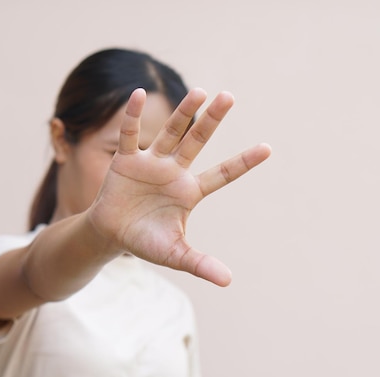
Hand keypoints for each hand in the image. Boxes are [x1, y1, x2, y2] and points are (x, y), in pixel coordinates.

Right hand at [87, 88, 270, 285]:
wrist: (111, 236)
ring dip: (183, 113)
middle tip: (229, 96)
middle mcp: (174, 171)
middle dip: (212, 120)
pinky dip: (131, 117)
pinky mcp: (126, 161)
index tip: (268, 149)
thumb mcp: (175, 254)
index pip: (222, 174)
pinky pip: (129, 135)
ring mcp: (151, 163)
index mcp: (190, 191)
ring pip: (170, 133)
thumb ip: (200, 263)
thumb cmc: (146, 242)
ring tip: (200, 92)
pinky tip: (137, 95)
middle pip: (197, 141)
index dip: (243, 162)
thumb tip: (229, 281)